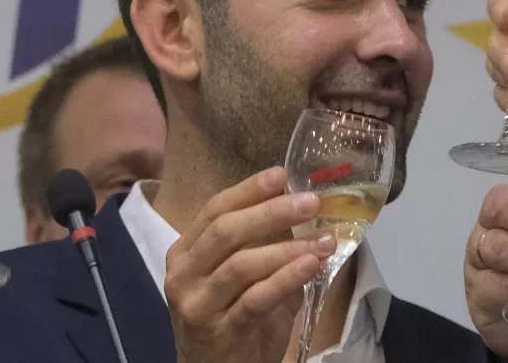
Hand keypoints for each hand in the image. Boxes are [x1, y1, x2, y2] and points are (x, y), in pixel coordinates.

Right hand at [165, 167, 336, 362]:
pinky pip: (255, 300)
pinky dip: (285, 279)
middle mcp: (184, 275)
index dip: (248, 190)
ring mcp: (198, 305)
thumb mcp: (241, 278)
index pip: (214, 211)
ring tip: (323, 240)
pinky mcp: (220, 332)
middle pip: (226, 232)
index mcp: (185, 253)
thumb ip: (264, 245)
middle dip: (271, 212)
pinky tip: (310, 265)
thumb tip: (306, 212)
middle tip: (310, 202)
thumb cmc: (230, 319)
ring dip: (287, 248)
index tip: (281, 174)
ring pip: (242, 265)